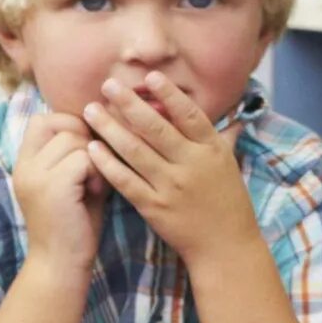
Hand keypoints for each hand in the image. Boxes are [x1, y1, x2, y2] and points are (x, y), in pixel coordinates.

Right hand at [9, 112, 103, 277]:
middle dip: (85, 141)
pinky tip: (97, 192)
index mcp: (24, 164)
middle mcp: (24, 166)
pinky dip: (97, 173)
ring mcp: (35, 175)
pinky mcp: (52, 186)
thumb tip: (98, 125)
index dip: (68, 125)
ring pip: (75, 140)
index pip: (41, 120)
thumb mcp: (69, 183)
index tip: (84, 150)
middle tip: (91, 170)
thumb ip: (75, 156)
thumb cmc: (73, 226)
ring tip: (94, 184)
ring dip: (94, 159)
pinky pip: (84, 158)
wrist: (61, 264)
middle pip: (61, 124)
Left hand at [80, 74, 260, 265]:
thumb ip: (221, 138)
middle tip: (107, 85)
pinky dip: (108, 163)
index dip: (170, 94)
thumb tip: (231, 113)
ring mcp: (171, 186)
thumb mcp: (228, 165)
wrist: (225, 246)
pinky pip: (125, 181)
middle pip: (156, 128)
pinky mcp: (153, 206)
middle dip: (129, 104)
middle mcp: (191, 165)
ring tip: (90, 110)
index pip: (189, 116)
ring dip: (110, 128)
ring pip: (135, 151)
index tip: (150, 76)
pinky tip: (91, 148)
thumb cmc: (227, 202)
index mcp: (211, 151)